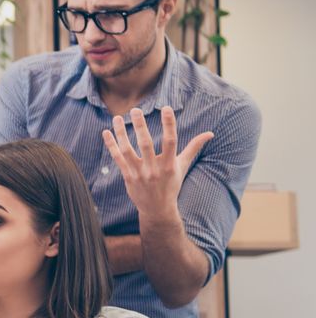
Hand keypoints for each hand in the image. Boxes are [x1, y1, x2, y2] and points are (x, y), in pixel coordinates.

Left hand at [102, 106, 212, 221]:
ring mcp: (139, 173)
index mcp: (170, 165)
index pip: (171, 141)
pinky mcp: (128, 176)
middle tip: (135, 110)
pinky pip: (117, 159)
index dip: (169, 124)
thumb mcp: (183, 166)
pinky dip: (111, 145)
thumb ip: (193, 148)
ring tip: (117, 117)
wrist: (157, 209)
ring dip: (121, 133)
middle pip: (146, 145)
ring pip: (127, 150)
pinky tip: (106, 132)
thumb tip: (210, 133)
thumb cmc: (172, 184)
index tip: (166, 108)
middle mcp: (154, 169)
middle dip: (140, 127)